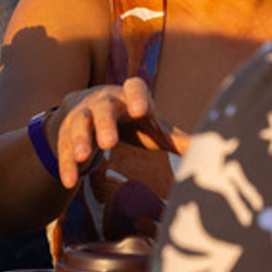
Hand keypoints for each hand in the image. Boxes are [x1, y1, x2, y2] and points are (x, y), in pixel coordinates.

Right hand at [43, 76, 189, 187]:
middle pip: (103, 110)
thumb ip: (174, 137)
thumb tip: (207, 150)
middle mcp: (103, 102)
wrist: (87, 107)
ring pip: (79, 126)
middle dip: (105, 125)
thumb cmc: (131, 119)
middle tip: (108, 143)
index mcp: (129, 96)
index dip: (137, 97)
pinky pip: (64, 149)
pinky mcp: (66, 135)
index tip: (141, 110)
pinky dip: (66, 165)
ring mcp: (82, 117)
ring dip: (79, 141)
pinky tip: (68, 182)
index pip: (134, 89)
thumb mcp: (152, 126)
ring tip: (82, 158)